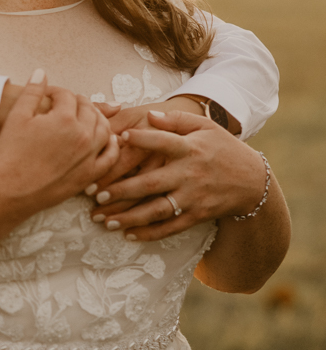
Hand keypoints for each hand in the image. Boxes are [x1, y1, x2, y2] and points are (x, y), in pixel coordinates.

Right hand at [0, 71, 119, 214]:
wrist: (12, 189)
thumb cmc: (12, 153)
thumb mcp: (17, 116)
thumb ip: (32, 91)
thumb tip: (41, 73)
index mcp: (65, 118)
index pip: (67, 96)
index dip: (56, 92)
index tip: (48, 94)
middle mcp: (83, 135)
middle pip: (89, 110)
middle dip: (78, 102)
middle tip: (67, 103)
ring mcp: (89, 156)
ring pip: (104, 130)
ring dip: (97, 119)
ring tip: (87, 116)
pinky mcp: (89, 174)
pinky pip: (109, 156)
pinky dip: (111, 145)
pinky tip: (107, 139)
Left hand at [88, 110, 267, 241]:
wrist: (254, 181)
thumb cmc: (223, 149)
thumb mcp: (206, 127)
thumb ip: (176, 119)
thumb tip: (148, 115)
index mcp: (190, 148)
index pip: (163, 142)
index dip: (142, 139)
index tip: (117, 137)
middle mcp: (189, 173)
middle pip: (151, 182)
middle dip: (121, 190)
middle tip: (96, 194)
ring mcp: (193, 197)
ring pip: (157, 210)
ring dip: (129, 217)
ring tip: (104, 220)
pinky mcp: (197, 215)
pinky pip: (170, 227)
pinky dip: (149, 233)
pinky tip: (128, 234)